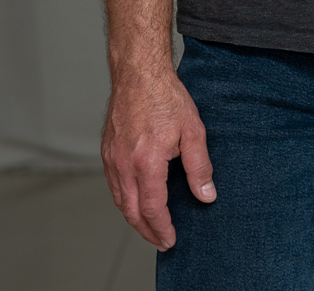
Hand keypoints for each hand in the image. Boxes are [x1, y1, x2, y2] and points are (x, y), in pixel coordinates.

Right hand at [101, 70, 214, 249]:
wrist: (139, 72)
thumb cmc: (165, 96)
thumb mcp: (193, 130)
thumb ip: (200, 166)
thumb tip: (206, 195)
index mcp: (147, 162)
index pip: (153, 209)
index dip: (162, 228)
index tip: (171, 239)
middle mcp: (124, 164)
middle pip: (132, 211)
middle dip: (147, 231)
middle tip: (161, 240)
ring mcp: (112, 158)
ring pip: (120, 200)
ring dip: (134, 218)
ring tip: (149, 226)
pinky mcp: (107, 150)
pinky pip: (113, 184)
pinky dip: (123, 199)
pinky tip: (135, 200)